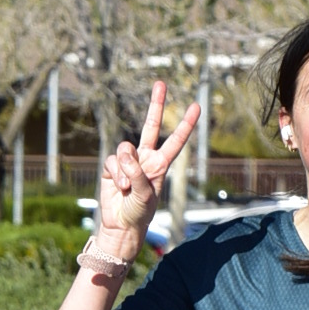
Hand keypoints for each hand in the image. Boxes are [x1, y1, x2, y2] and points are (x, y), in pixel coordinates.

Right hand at [95, 81, 201, 246]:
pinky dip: (115, 173)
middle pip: (150, 125)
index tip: (197, 106)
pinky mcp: (112, 167)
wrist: (120, 226)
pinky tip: (118, 187)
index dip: (185, 124)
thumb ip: (137, 172)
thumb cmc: (139, 213)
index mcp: (160, 165)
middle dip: (156, 104)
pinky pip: (112, 160)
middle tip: (161, 83)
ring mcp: (128, 161)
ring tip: (126, 186)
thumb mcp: (145, 194)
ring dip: (125, 167)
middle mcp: (145, 159)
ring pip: (125, 148)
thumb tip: (124, 153)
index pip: (175, 141)